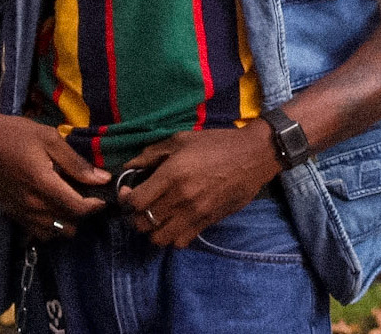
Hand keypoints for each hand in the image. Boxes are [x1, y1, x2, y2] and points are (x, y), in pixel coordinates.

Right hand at [0, 112, 107, 238]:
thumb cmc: (17, 135)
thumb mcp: (51, 139)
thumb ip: (76, 163)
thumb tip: (103, 179)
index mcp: (42, 184)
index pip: (77, 208)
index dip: (96, 205)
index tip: (104, 194)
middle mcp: (30, 204)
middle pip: (67, 224)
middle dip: (83, 213)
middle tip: (88, 195)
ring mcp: (18, 212)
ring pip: (53, 233)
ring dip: (66, 222)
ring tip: (71, 201)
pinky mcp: (10, 213)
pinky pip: (36, 231)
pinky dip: (49, 225)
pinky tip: (53, 207)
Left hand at [122, 123, 280, 248]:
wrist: (254, 155)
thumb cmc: (217, 144)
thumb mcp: (182, 139)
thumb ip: (152, 153)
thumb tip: (129, 166)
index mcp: (172, 174)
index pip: (136, 202)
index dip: (126, 200)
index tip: (129, 192)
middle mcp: (181, 198)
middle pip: (143, 223)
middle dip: (137, 216)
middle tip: (143, 206)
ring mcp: (195, 213)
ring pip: (159, 238)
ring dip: (154, 230)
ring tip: (158, 217)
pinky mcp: (207, 222)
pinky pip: (181, 241)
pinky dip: (173, 236)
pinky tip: (176, 222)